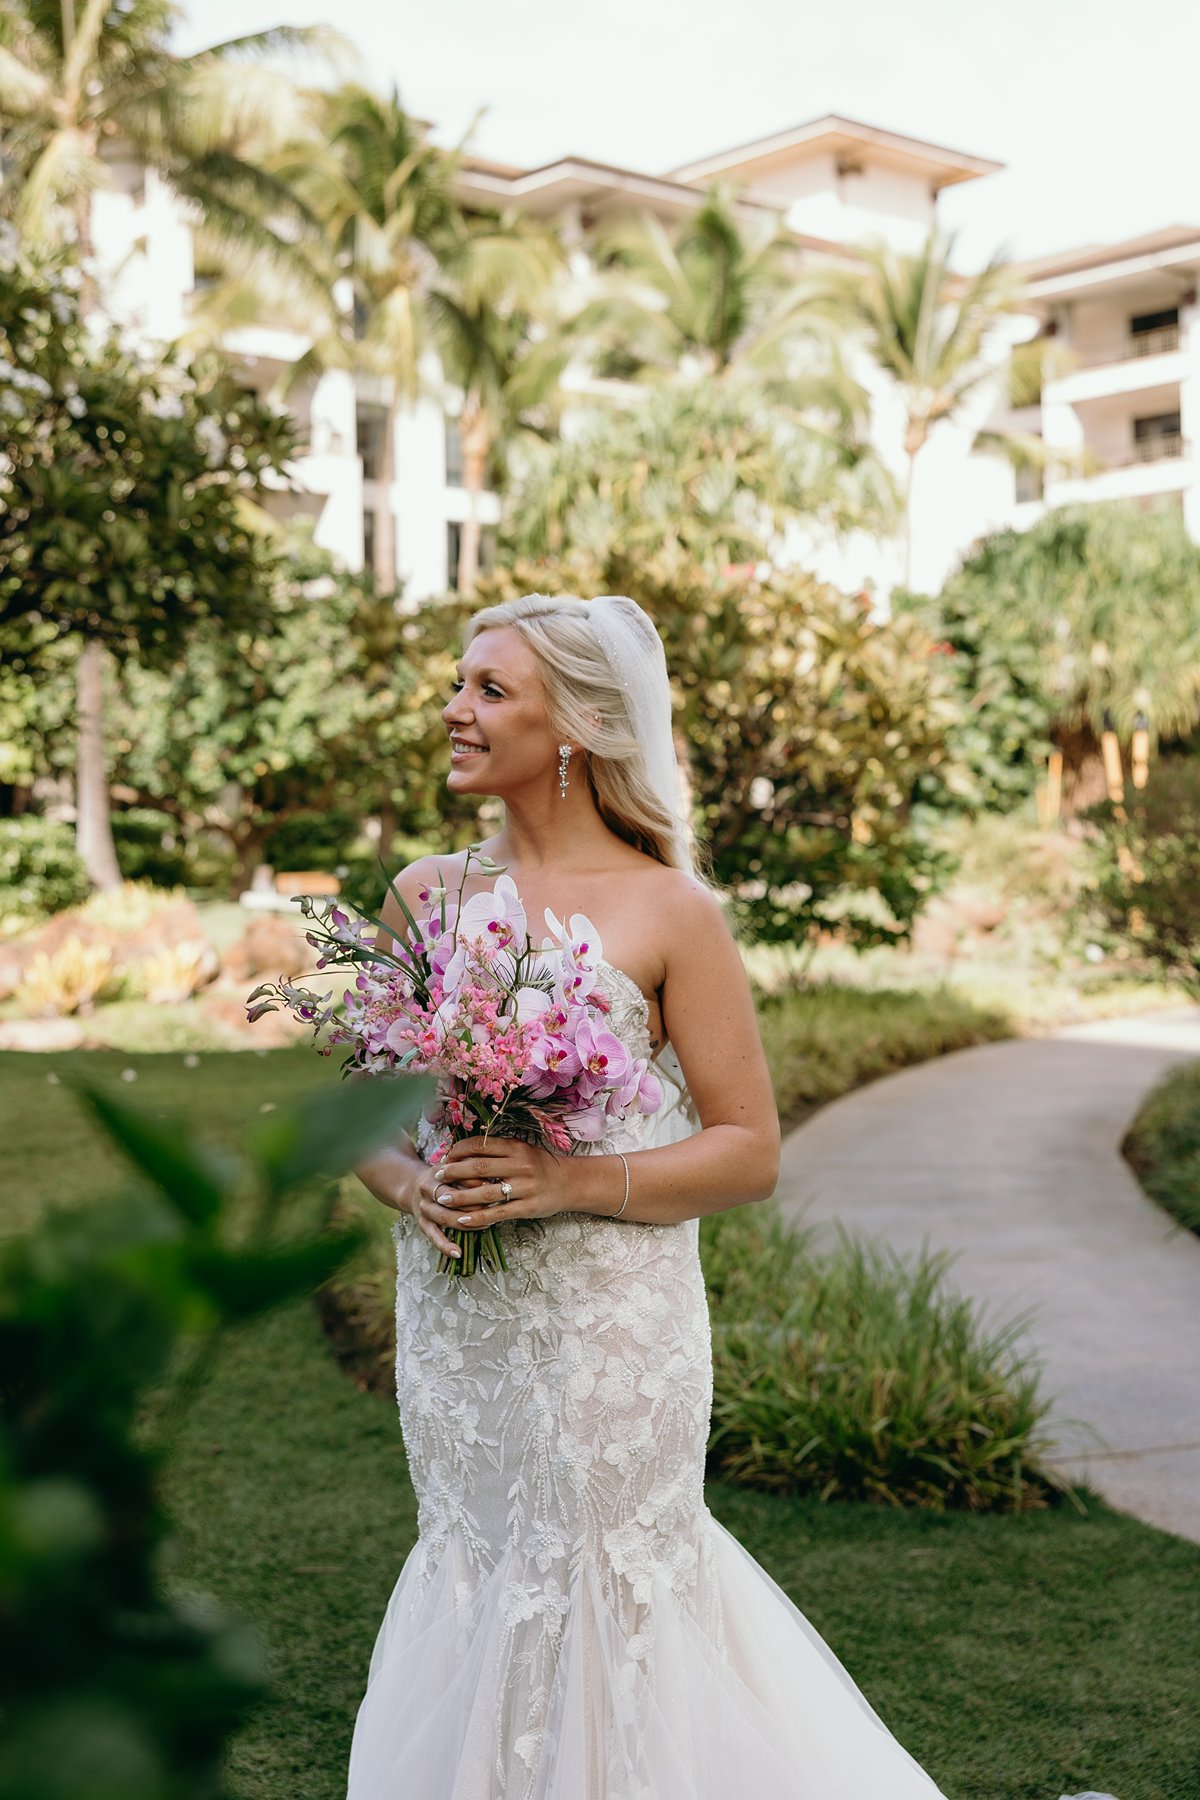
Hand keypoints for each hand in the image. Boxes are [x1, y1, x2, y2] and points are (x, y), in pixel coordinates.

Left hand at [422, 1135, 566, 1236]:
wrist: (570, 1183)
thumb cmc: (540, 1165)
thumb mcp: (522, 1150)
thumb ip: (498, 1149)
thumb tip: (464, 1149)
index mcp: (517, 1148)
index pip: (481, 1145)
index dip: (459, 1150)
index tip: (445, 1156)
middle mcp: (520, 1165)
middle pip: (479, 1167)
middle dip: (454, 1172)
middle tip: (437, 1176)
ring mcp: (525, 1188)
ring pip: (485, 1193)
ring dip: (460, 1196)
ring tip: (443, 1198)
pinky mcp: (527, 1208)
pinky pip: (498, 1213)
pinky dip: (478, 1217)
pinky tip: (463, 1219)